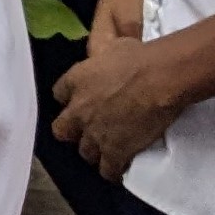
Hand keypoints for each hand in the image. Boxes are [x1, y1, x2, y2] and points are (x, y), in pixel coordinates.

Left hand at [54, 33, 191, 179]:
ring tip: (106, 151)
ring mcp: (94, 134)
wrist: (156, 80)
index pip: (58, 95)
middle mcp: (77, 111)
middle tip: (88, 131)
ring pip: (85, 152)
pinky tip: (118, 170)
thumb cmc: (136, 57)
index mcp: (74, 82)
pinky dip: (112, 172)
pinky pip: (107, 170)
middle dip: (73, 132)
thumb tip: (103, 42)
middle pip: (62, 130)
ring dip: (94, 152)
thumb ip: (99, 51)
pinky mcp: (114, 151)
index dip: (70, 100)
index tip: (80, 102)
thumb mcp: (110, 46)